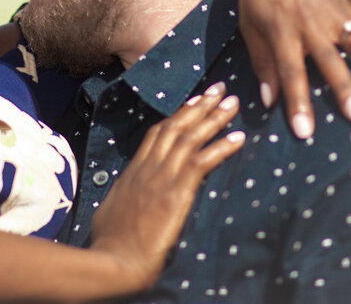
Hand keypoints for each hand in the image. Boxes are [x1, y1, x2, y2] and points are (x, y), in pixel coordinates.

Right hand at [89, 84, 243, 289]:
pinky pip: (202, 162)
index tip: (194, 102)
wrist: (113, 260)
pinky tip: (238, 137)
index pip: (157, 134)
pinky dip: (221, 147)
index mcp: (134, 171)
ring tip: (232, 102)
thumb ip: (126, 198)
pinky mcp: (175, 192)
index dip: (177, 116)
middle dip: (199, 106)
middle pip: (176, 127)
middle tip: (219, 89)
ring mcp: (161, 178)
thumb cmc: (111, 244)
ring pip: (190, 137)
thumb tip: (128, 198)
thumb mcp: (113, 211)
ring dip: (214, 118)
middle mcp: (148, 168)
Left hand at [240, 0, 350, 138]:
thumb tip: (269, 101)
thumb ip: (262, 62)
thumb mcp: (250, 24)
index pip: (289, 72)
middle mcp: (310, 25)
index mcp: (281, 31)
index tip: (304, 131)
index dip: (297, 102)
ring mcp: (333, 16)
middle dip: (344, 90)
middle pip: (330, 62)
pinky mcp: (347, 10)